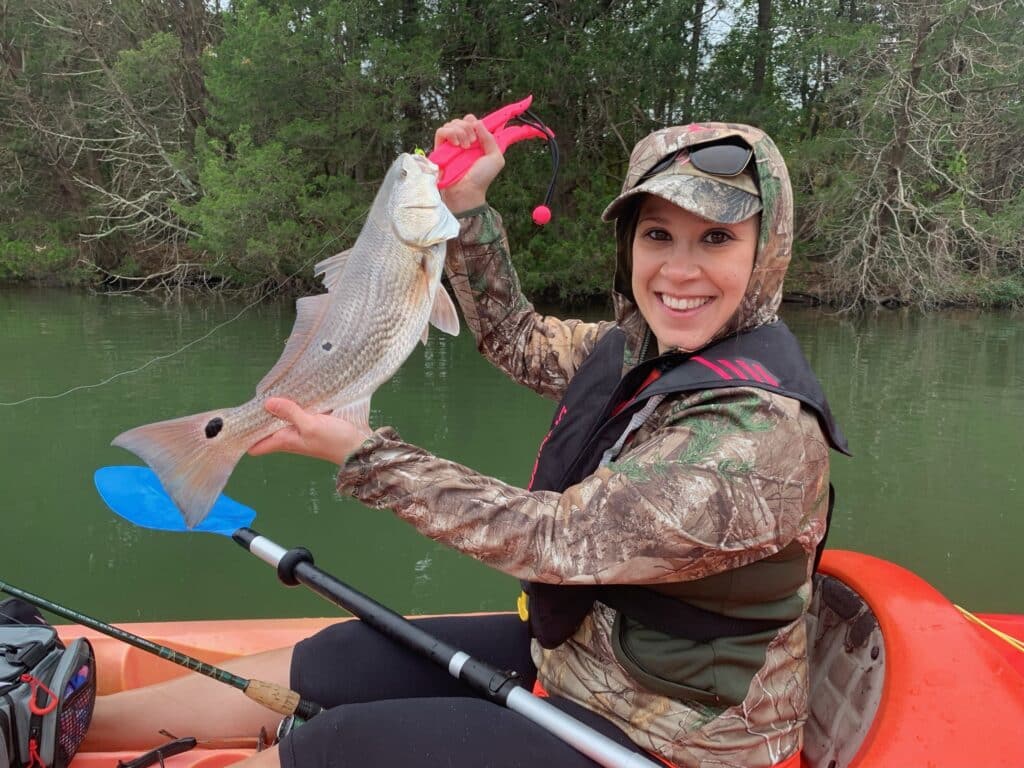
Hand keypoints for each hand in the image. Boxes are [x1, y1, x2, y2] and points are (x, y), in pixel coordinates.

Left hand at [248, 397, 371, 464]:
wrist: (359, 447)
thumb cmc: (334, 440)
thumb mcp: (311, 425)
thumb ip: (290, 413)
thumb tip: (267, 403)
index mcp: (284, 441)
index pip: (255, 447)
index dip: (244, 437)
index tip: (236, 423)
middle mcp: (289, 437)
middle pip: (265, 430)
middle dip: (258, 417)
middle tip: (252, 399)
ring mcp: (300, 431)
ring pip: (280, 420)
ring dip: (275, 409)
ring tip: (269, 391)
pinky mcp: (311, 423)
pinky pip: (295, 414)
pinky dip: (291, 405)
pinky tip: (292, 393)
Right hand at [434, 115, 505, 211]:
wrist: (467, 191)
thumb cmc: (482, 178)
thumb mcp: (495, 158)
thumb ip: (491, 139)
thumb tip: (478, 122)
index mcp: (476, 142)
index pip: (472, 122)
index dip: (476, 123)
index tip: (479, 133)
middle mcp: (463, 141)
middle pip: (462, 120)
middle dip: (469, 127)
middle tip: (472, 142)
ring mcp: (451, 145)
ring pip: (452, 123)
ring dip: (460, 131)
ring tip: (464, 147)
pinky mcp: (440, 149)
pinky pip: (441, 131)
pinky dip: (449, 133)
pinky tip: (456, 145)